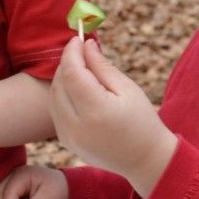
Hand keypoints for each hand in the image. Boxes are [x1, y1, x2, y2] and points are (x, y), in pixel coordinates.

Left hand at [51, 37, 176, 197]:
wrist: (144, 160)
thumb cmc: (142, 120)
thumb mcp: (127, 89)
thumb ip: (102, 66)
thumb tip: (85, 44)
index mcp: (96, 111)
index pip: (72, 73)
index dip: (72, 52)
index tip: (77, 38)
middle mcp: (76, 126)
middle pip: (59, 83)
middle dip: (67, 63)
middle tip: (81, 51)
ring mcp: (68, 137)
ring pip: (53, 96)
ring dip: (62, 78)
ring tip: (81, 69)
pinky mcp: (65, 142)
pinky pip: (56, 110)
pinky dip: (62, 95)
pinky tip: (78, 89)